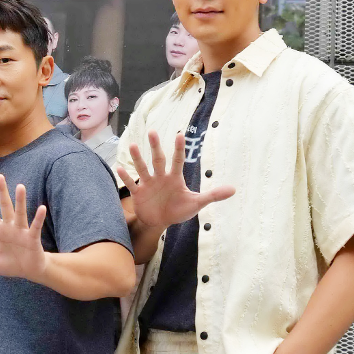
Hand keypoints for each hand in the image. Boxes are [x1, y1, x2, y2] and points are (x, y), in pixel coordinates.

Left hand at [0, 174, 47, 279]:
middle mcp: (10, 227)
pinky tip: (41, 208)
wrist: (29, 271)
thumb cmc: (9, 263)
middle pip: (5, 207)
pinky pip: (35, 227)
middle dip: (2, 193)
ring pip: (20, 213)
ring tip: (20, 187)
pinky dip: (38, 218)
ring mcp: (22, 231)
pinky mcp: (33, 239)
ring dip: (20, 201)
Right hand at [116, 130, 235, 226]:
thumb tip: (234, 189)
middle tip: (152, 131)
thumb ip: (213, 195)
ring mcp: (148, 184)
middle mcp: (160, 177)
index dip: (179, 149)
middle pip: (158, 159)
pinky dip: (126, 177)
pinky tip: (119, 168)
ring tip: (132, 146)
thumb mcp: (196, 203)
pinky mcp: (138, 193)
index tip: (180, 134)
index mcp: (175, 178)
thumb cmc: (178, 210)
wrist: (160, 222)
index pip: (178, 160)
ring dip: (138, 158)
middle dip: (155, 146)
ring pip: (143, 168)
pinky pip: (131, 183)